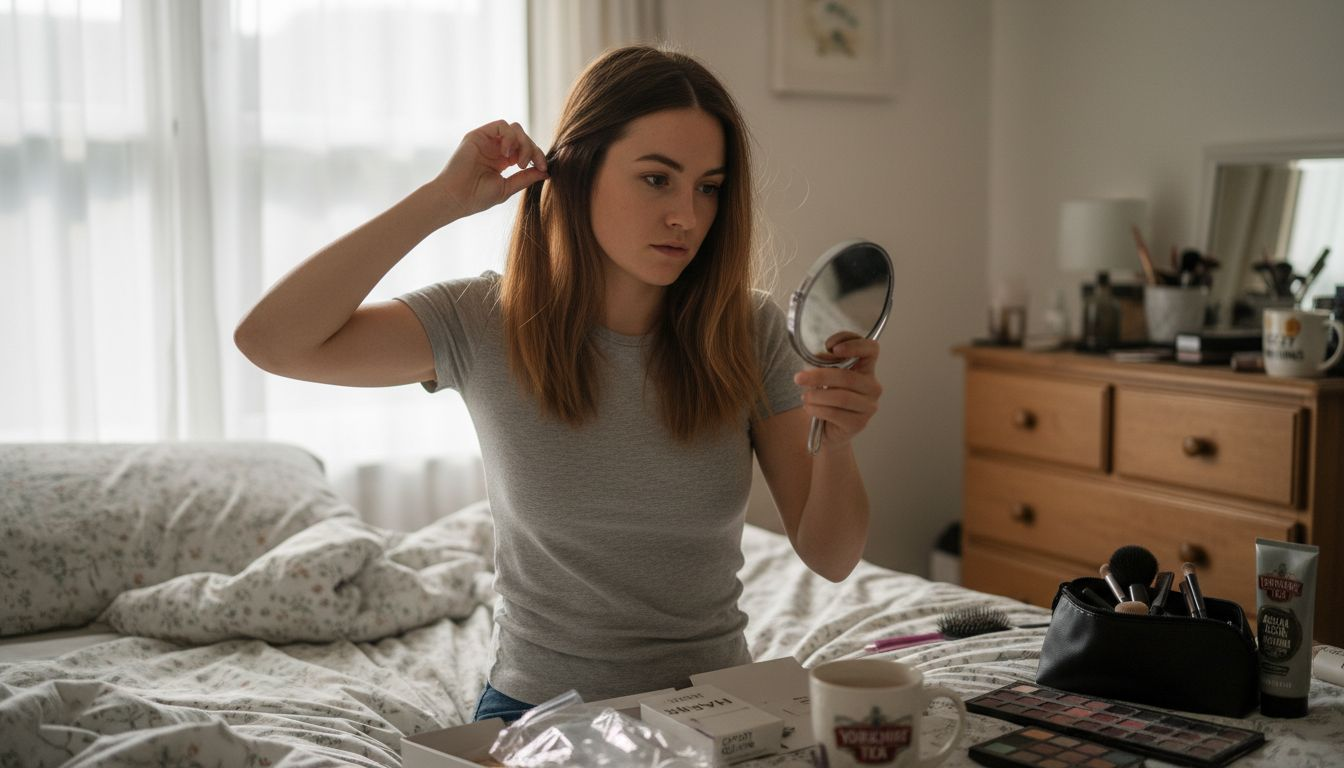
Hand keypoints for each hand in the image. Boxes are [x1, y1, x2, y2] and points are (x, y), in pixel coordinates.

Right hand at [432, 120, 547, 220]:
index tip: (543, 168)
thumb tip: (546, 172)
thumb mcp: (507, 187)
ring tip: (516, 162)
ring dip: (522, 143)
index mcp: (503, 161)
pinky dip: (510, 137)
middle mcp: (496, 148)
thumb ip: (525, 178)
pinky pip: (501, 126)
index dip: (537, 156)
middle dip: (532, 149)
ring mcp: (487, 141)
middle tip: (529, 165)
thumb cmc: (477, 197)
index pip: (526, 150)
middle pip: (523, 137)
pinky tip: (507, 153)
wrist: (455, 198)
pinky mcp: (478, 135)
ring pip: (514, 129)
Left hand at [793, 337, 881, 451]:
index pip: (871, 349)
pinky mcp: (859, 423)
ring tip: (804, 397)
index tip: (831, 347)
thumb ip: (824, 364)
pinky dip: (817, 409)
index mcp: (866, 369)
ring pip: (841, 397)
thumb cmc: (826, 399)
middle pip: (848, 377)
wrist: (826, 431)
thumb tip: (819, 357)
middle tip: (799, 378)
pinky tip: (809, 408)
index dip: (854, 344)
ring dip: (816, 396)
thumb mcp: (823, 377)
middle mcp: (872, 387)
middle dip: (819, 376)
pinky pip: (836, 413)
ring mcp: (868, 407)